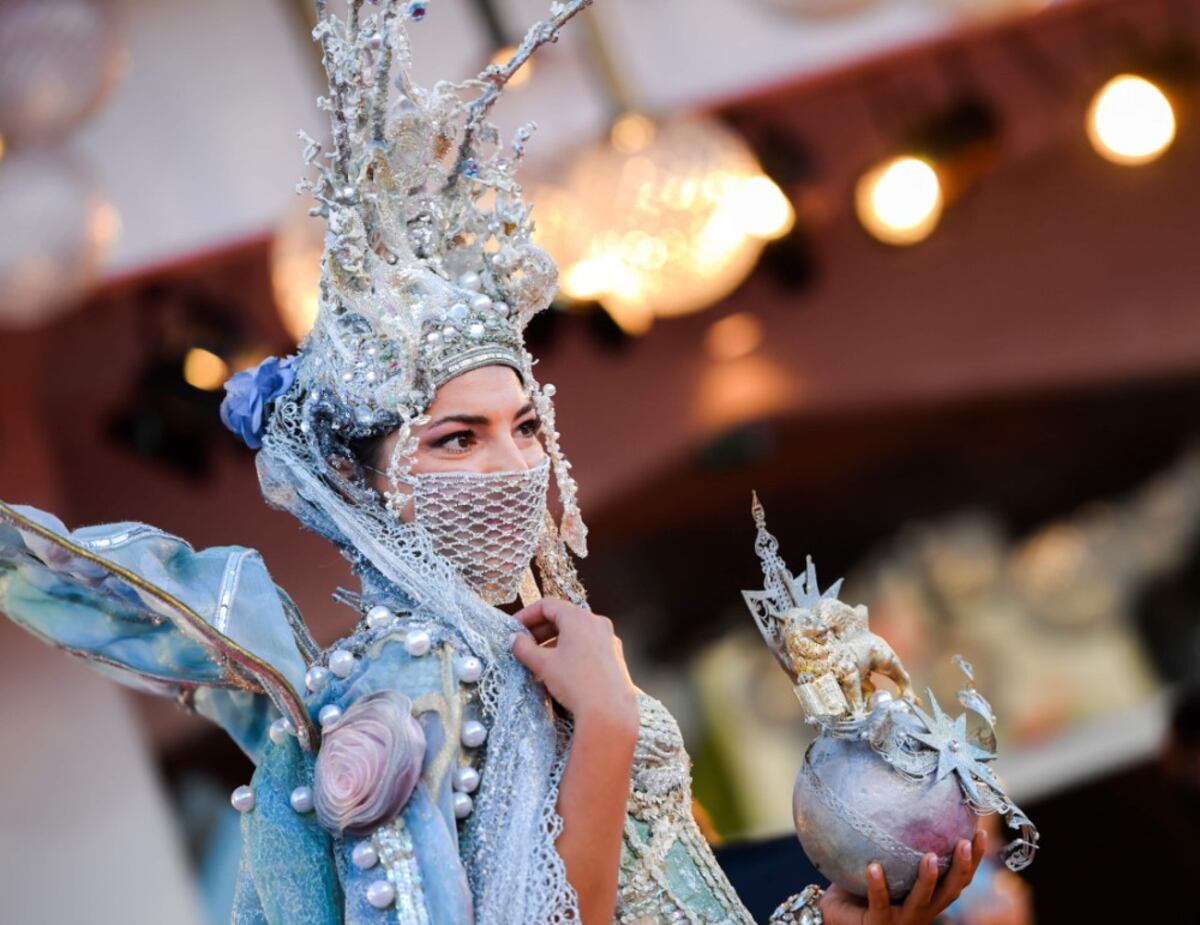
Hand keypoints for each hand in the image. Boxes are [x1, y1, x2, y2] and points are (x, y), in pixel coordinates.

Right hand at [511, 598, 638, 732]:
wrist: (609, 712)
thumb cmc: (576, 683)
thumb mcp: (544, 664)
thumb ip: (525, 648)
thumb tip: (515, 640)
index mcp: (579, 618)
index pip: (548, 605)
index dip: (527, 614)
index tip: (515, 627)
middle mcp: (597, 623)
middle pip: (563, 617)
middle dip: (540, 630)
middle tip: (524, 644)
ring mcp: (609, 639)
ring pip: (576, 633)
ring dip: (554, 642)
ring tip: (539, 659)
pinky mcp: (615, 656)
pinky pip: (589, 645)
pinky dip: (571, 650)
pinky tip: (560, 669)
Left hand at [820, 830, 987, 924]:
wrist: (841, 919)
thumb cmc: (861, 886)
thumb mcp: (882, 859)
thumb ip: (890, 836)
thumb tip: (894, 790)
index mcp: (929, 895)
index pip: (958, 877)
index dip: (974, 859)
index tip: (981, 832)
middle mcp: (922, 910)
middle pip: (950, 891)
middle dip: (962, 868)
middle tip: (965, 841)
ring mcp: (902, 919)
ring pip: (921, 901)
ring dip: (928, 879)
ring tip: (930, 857)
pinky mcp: (879, 924)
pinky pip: (879, 903)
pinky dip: (877, 885)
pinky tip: (873, 867)